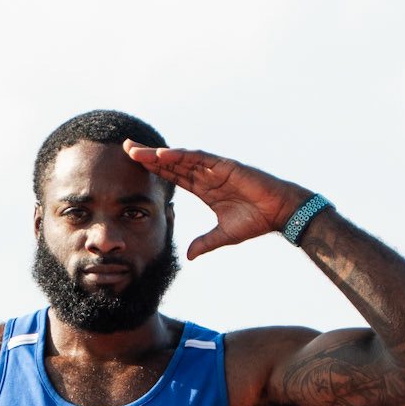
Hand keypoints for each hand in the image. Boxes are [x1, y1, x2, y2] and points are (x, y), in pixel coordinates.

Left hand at [124, 142, 310, 259]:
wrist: (279, 212)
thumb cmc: (256, 220)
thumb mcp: (223, 236)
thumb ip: (205, 243)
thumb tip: (190, 256)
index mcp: (205, 188)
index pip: (174, 177)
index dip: (154, 171)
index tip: (134, 166)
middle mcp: (207, 175)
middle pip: (172, 163)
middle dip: (149, 157)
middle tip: (126, 148)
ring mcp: (214, 168)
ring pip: (180, 158)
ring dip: (158, 154)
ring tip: (136, 149)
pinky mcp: (224, 165)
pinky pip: (198, 158)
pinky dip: (180, 156)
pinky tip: (162, 155)